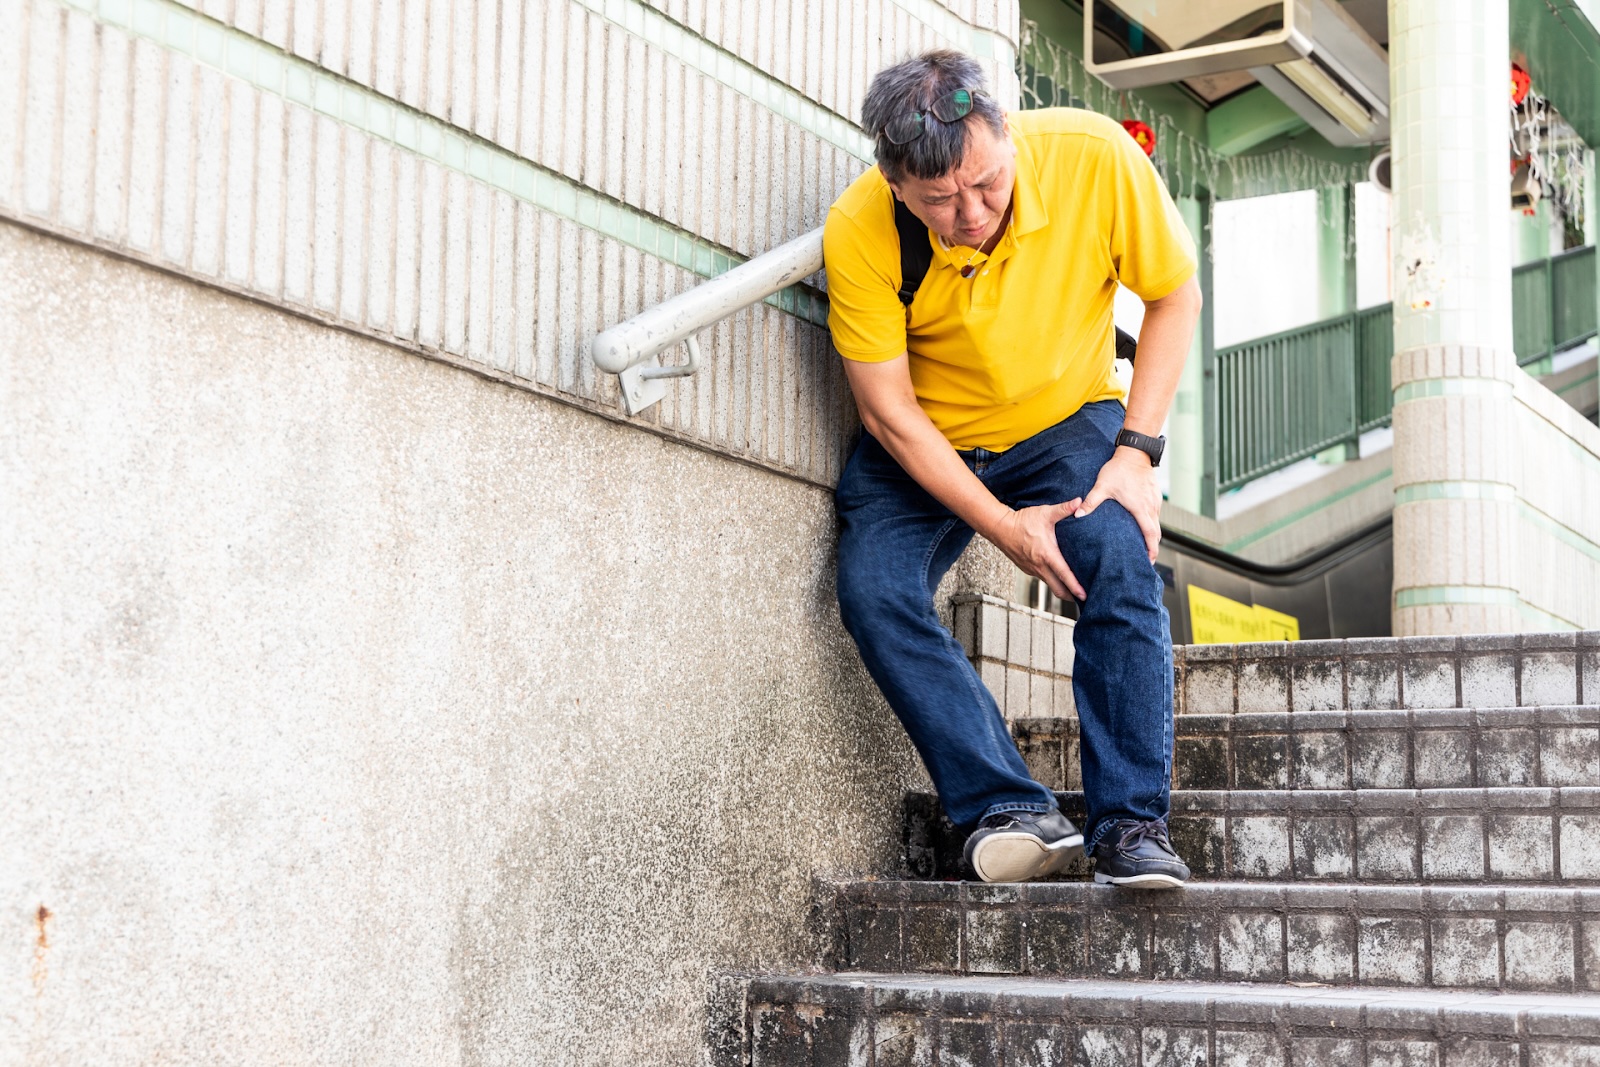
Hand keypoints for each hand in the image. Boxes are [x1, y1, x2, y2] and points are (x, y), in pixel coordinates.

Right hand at [987, 499, 1085, 601]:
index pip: (1064, 575)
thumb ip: (1063, 509)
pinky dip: (1052, 581)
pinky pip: (1042, 578)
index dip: (1075, 587)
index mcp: (1046, 554)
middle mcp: (1039, 566)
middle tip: (1083, 599)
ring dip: (1061, 589)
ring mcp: (1032, 569)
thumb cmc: (1022, 521)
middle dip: (1071, 596)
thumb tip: (1079, 502)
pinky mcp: (1027, 569)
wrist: (1000, 528)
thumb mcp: (1045, 513)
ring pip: (1050, 584)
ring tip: (1073, 590)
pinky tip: (1057, 576)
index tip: (1084, 596)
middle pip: (1057, 589)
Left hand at [1075, 446, 1161, 560]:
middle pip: (1157, 533)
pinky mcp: (1155, 495)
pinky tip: (1144, 526)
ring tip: (1145, 546)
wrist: (1135, 452)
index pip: (1151, 535)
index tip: (1150, 561)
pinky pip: (1156, 514)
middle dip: (1153, 547)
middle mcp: (1151, 506)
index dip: (1152, 550)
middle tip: (1146, 560)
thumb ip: (1091, 502)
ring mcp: (1155, 501)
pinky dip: (1152, 523)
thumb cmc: (1119, 469)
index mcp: (1140, 508)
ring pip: (1157, 523)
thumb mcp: (1102, 486)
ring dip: (1153, 535)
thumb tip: (1077, 514)